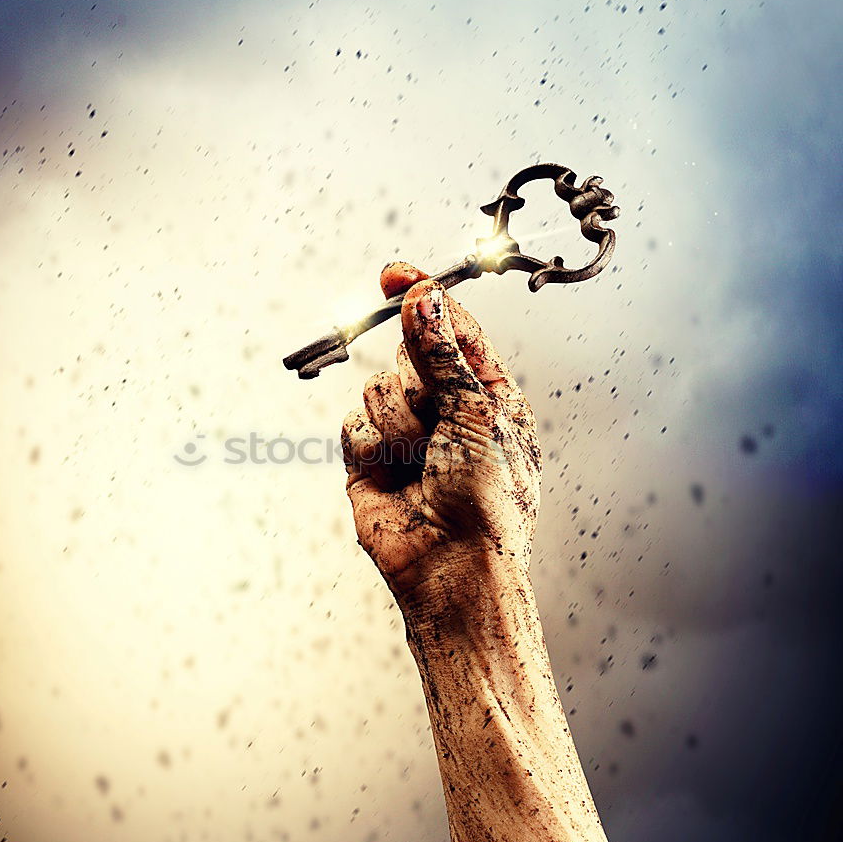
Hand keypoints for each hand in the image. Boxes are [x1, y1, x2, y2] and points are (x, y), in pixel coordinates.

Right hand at [341, 263, 540, 610]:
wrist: (452, 567)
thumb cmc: (488, 501)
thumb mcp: (478, 414)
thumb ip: (443, 354)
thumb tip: (422, 300)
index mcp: (486, 394)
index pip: (450, 330)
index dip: (424, 298)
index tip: (394, 274)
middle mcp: (444, 409)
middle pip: (408, 354)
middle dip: (419, 383)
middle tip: (438, 419)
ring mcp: (404, 433)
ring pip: (377, 387)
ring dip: (400, 423)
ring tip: (423, 464)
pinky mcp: (368, 459)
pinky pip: (354, 423)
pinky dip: (373, 445)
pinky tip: (395, 475)